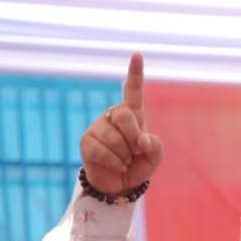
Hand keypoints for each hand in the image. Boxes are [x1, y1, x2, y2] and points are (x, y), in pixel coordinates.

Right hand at [79, 52, 163, 194]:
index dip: (135, 73)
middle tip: (135, 151)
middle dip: (134, 138)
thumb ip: (154, 145)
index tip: (137, 55)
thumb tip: (140, 141)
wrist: (122, 185)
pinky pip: (103, 151)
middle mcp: (113, 115)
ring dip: (125, 156)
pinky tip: (116, 166)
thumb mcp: (154, 156)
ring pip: (114, 137)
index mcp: (132, 113)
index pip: (133, 90)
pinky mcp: (86, 142)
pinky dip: (115, 163)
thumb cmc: (138, 165)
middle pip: (124, 115)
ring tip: (124, 161)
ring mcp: (98, 127)